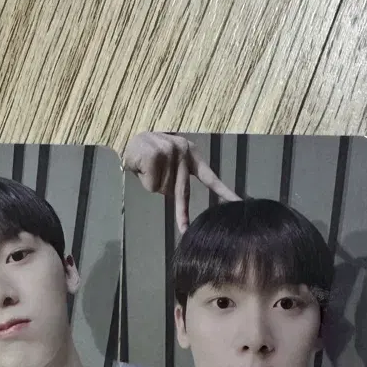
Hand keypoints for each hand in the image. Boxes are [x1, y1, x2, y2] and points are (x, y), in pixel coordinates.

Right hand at [122, 131, 239, 232]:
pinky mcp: (155, 156)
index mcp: (191, 154)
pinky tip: (141, 168)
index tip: (237, 203)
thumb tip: (179, 197)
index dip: (224, 192)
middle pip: (182, 191)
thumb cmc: (151, 153)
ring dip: (153, 184)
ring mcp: (170, 152)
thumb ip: (179, 176)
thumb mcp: (171, 162)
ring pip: (163, 189)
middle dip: (182, 213)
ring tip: (147, 170)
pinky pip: (151, 185)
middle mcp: (183, 151)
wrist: (129, 137)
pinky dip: (144, 181)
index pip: (210, 177)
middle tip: (185, 229)